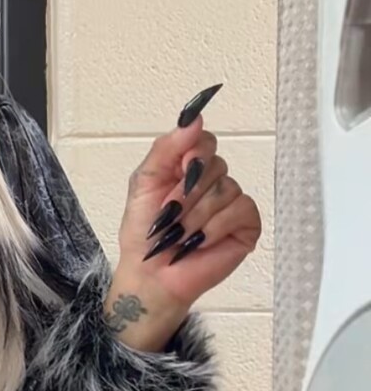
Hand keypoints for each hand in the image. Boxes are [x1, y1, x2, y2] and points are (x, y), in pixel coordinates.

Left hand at [113, 88, 261, 322]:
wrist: (151, 273)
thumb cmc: (145, 230)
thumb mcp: (145, 181)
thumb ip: (167, 147)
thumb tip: (195, 117)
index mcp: (189, 167)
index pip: (205, 141)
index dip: (194, 154)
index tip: (181, 171)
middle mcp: (214, 181)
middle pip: (216, 164)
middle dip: (188, 193)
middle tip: (170, 215)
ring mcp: (233, 202)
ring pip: (227, 189)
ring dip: (197, 215)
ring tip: (181, 234)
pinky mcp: (247, 225)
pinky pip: (242, 210)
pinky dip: (216, 227)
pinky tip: (201, 241)